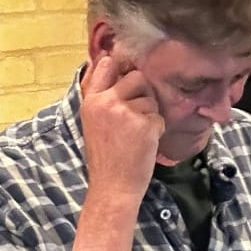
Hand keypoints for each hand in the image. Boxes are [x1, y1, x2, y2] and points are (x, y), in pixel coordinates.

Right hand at [79, 53, 162, 204]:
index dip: (121, 69)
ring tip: (136, 135)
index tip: (125, 81)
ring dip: (149, 115)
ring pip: (150, 98)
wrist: (112, 188)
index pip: (107, 64)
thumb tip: (110, 62)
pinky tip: (143, 144)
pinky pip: (159, 117)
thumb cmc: (105, 157)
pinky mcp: (144, 125)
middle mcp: (106, 103)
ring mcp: (125, 113)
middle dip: (142, 93)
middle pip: (136, 77)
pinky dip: (156, 130)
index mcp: (91, 101)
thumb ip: (102, 96)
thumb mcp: (93, 122)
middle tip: (134, 116)